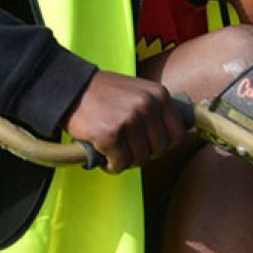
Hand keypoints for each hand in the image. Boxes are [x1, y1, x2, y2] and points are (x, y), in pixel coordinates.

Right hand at [63, 71, 186, 172]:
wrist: (70, 87)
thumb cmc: (104, 91)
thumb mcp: (138, 90)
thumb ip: (156, 108)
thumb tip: (182, 132)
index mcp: (158, 95)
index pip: (177, 133)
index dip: (164, 143)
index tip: (150, 144)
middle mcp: (147, 107)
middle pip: (159, 149)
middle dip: (144, 153)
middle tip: (128, 149)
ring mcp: (129, 121)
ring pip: (140, 159)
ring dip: (127, 161)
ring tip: (115, 153)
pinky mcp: (110, 136)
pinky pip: (120, 163)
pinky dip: (112, 165)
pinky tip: (105, 157)